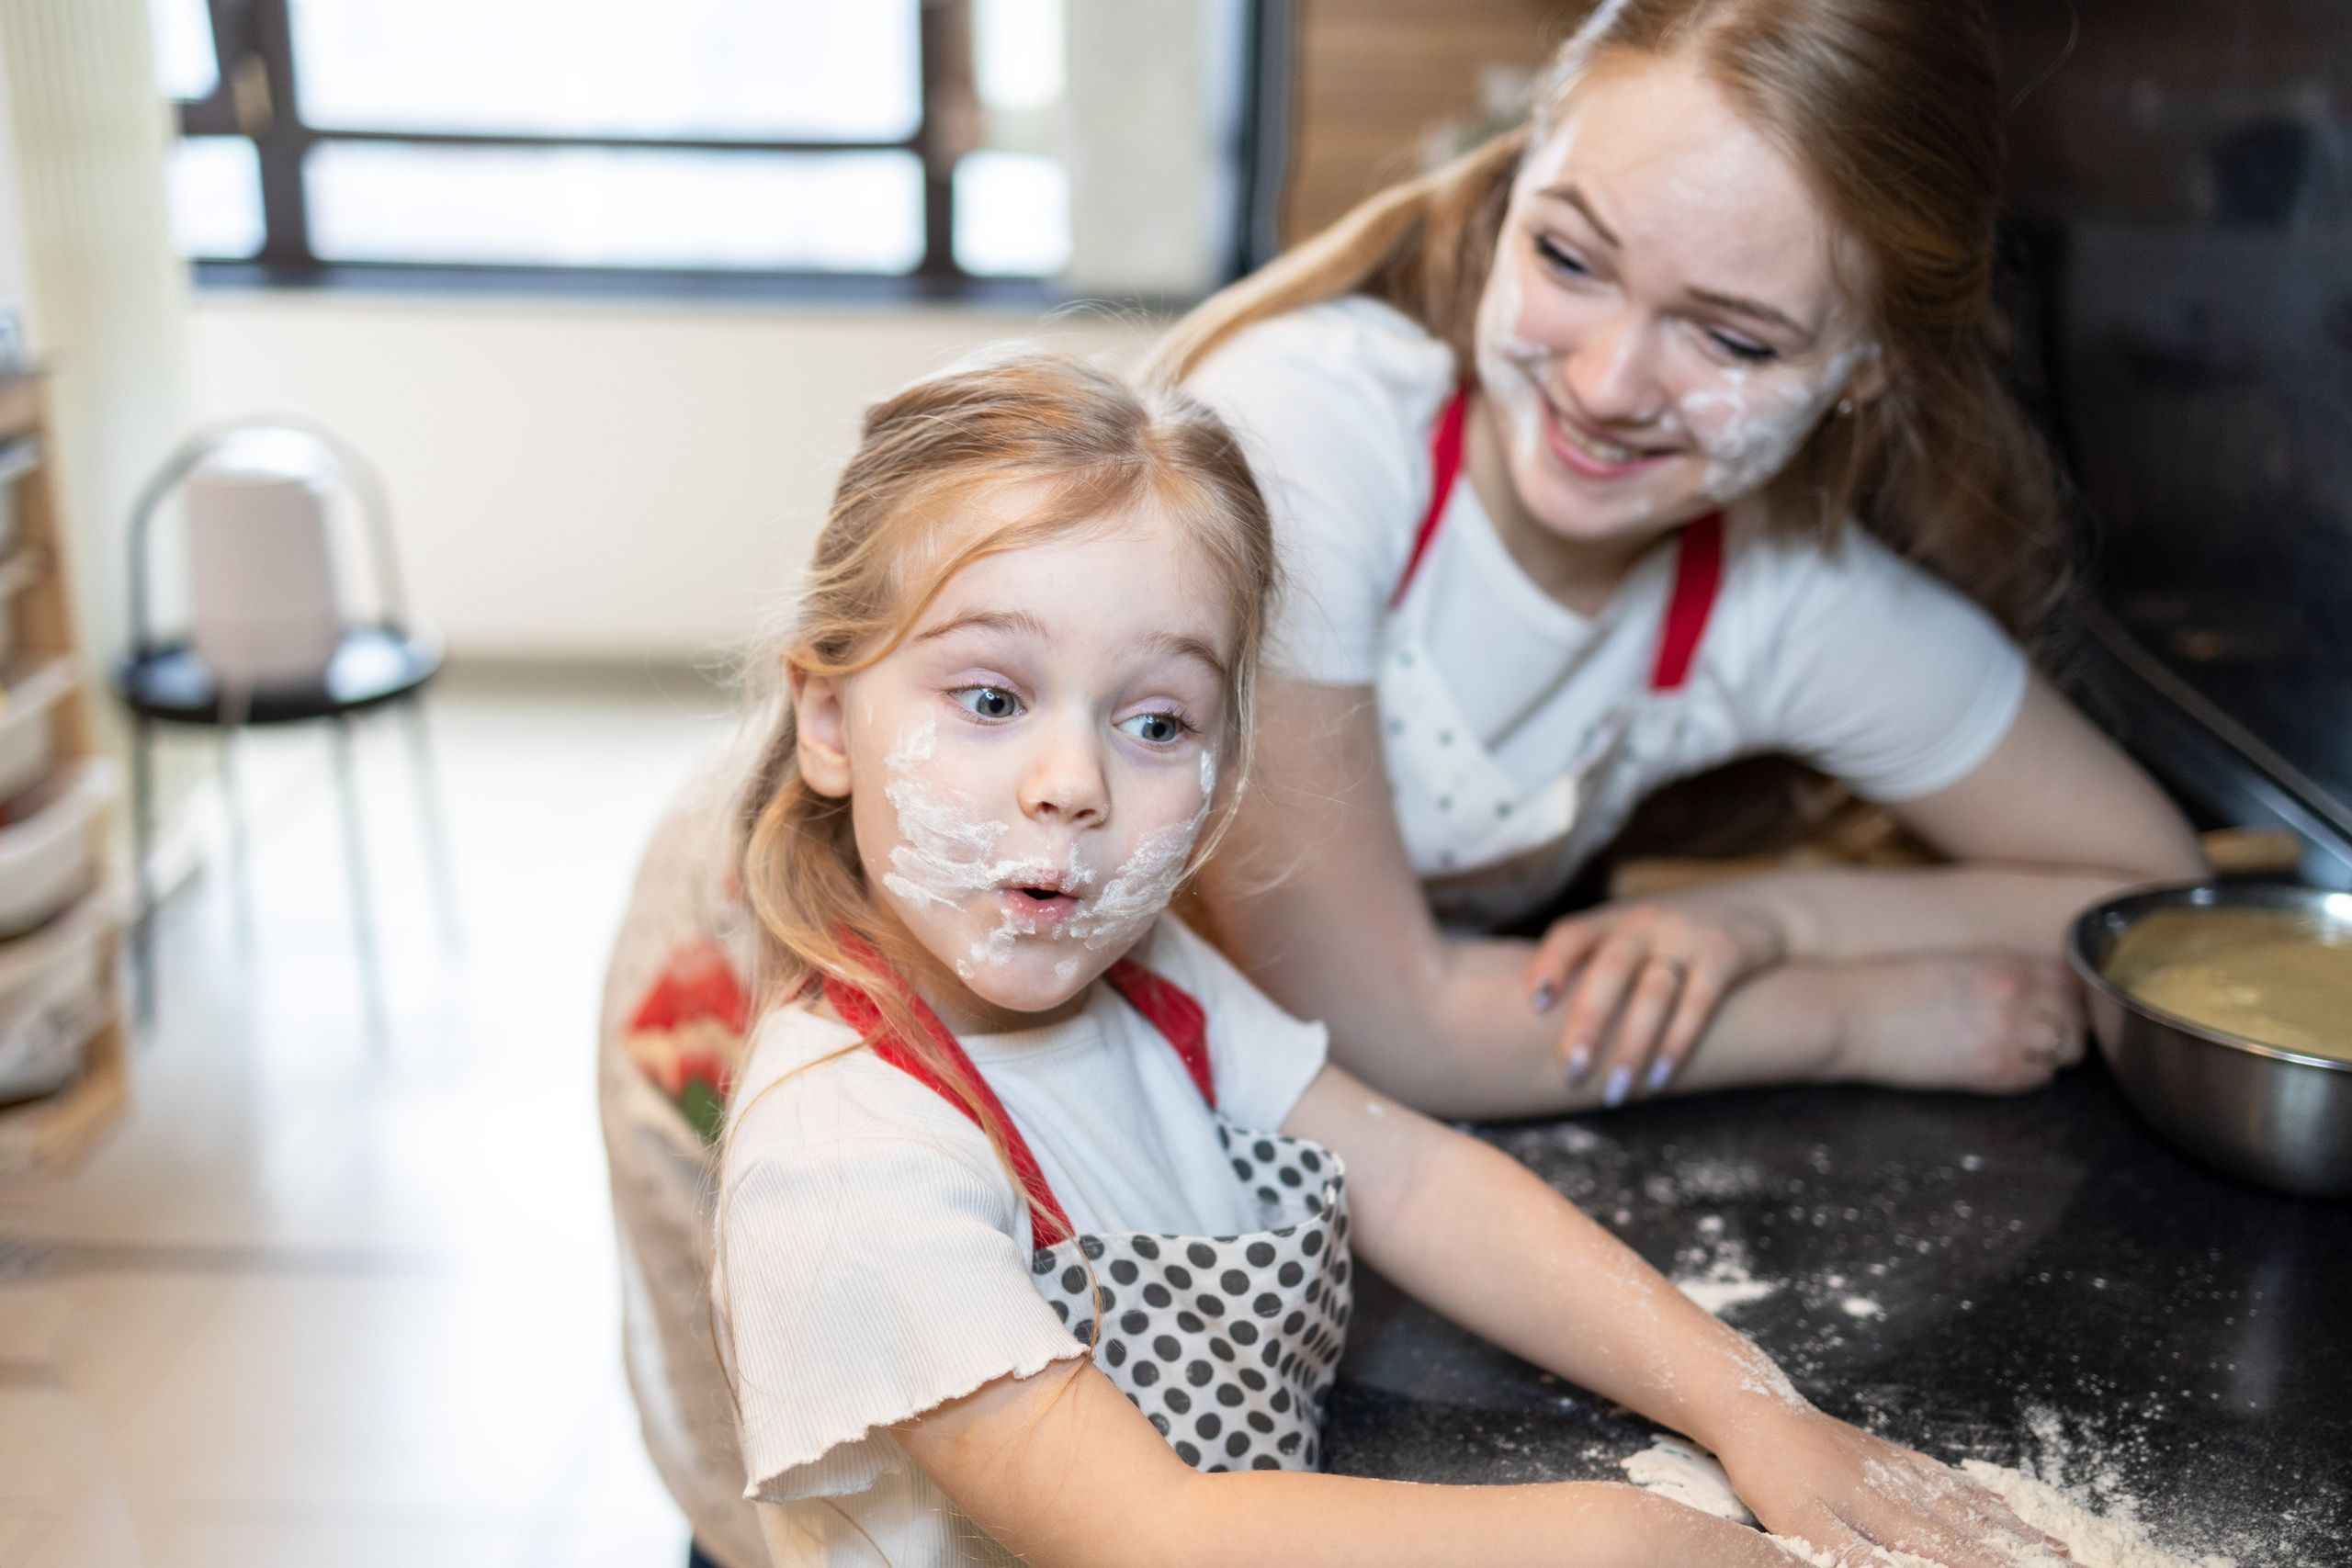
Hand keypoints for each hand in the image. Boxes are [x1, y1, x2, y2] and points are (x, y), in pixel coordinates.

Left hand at [1525, 895, 1785, 1104]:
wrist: (1755, 910)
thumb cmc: (1670, 942)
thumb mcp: (1630, 940)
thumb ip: (1592, 969)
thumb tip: (1533, 1029)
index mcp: (1611, 920)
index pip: (1572, 933)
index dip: (1550, 964)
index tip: (1532, 1004)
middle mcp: (1645, 921)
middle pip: (1610, 967)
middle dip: (1588, 1021)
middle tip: (1569, 1072)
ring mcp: (1686, 933)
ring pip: (1654, 990)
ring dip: (1632, 1045)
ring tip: (1614, 1092)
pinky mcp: (1726, 950)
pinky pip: (1700, 1000)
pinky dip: (1678, 1042)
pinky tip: (1659, 1079)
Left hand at [1719, 1405, 2068, 1566]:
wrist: (1754, 1410)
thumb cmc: (1773, 1475)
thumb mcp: (1805, 1527)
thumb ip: (1857, 1559)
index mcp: (1890, 1518)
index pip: (1959, 1560)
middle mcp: (1908, 1495)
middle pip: (1977, 1538)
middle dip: (2025, 1561)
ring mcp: (1903, 1473)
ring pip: (1972, 1509)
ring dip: (2017, 1534)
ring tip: (2058, 1553)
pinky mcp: (1892, 1457)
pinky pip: (1949, 1482)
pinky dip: (1983, 1499)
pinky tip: (2002, 1507)